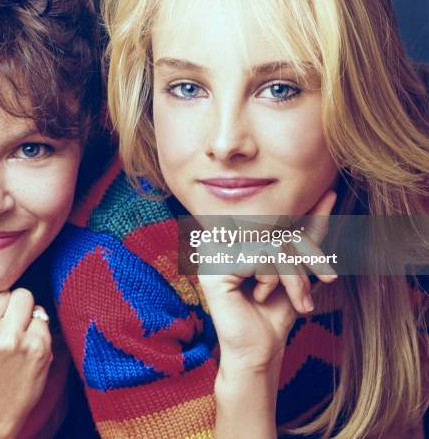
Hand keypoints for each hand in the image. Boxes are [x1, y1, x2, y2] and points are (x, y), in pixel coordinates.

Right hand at [198, 190, 337, 374]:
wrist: (260, 349)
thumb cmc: (276, 307)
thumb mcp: (298, 263)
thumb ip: (308, 229)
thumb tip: (328, 192)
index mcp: (235, 231)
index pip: (276, 217)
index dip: (306, 234)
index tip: (329, 240)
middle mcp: (219, 236)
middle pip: (274, 228)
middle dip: (304, 258)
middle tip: (320, 284)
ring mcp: (212, 251)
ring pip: (270, 243)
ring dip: (291, 275)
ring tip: (296, 298)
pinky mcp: (213, 269)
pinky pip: (258, 258)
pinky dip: (271, 279)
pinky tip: (260, 296)